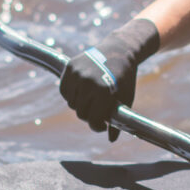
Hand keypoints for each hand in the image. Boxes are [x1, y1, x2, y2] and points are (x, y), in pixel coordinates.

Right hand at [59, 18, 159, 140]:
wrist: (119, 49)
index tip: (102, 125)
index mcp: (103, 91)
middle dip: (89, 115)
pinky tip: (81, 92)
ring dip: (80, 104)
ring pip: (71, 103)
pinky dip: (70, 94)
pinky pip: (64, 90)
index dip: (98, 126)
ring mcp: (77, 74)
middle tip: (97, 110)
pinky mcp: (70, 67)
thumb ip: (118, 119)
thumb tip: (111, 140)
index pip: (93, 120)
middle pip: (80, 113)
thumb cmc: (125, 77)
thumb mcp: (126, 99)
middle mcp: (88, 82)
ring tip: (91, 99)